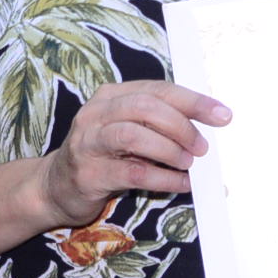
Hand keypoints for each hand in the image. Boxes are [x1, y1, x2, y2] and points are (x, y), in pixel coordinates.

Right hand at [39, 81, 229, 228]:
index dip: (193, 102)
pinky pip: (132, 172)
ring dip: (169, 150)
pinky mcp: (88, 173)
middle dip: (181, 126)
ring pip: (134, 135)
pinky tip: (179, 183)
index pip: (158, 90)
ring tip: (187, 163)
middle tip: (202, 147)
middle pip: (146, 107)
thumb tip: (206, 131)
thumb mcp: (128, 132)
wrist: (55, 187)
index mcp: (111, 96)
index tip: (222, 115)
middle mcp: (97, 113)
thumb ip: (158, 125)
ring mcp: (88, 142)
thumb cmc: (102, 157)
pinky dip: (162, 178)